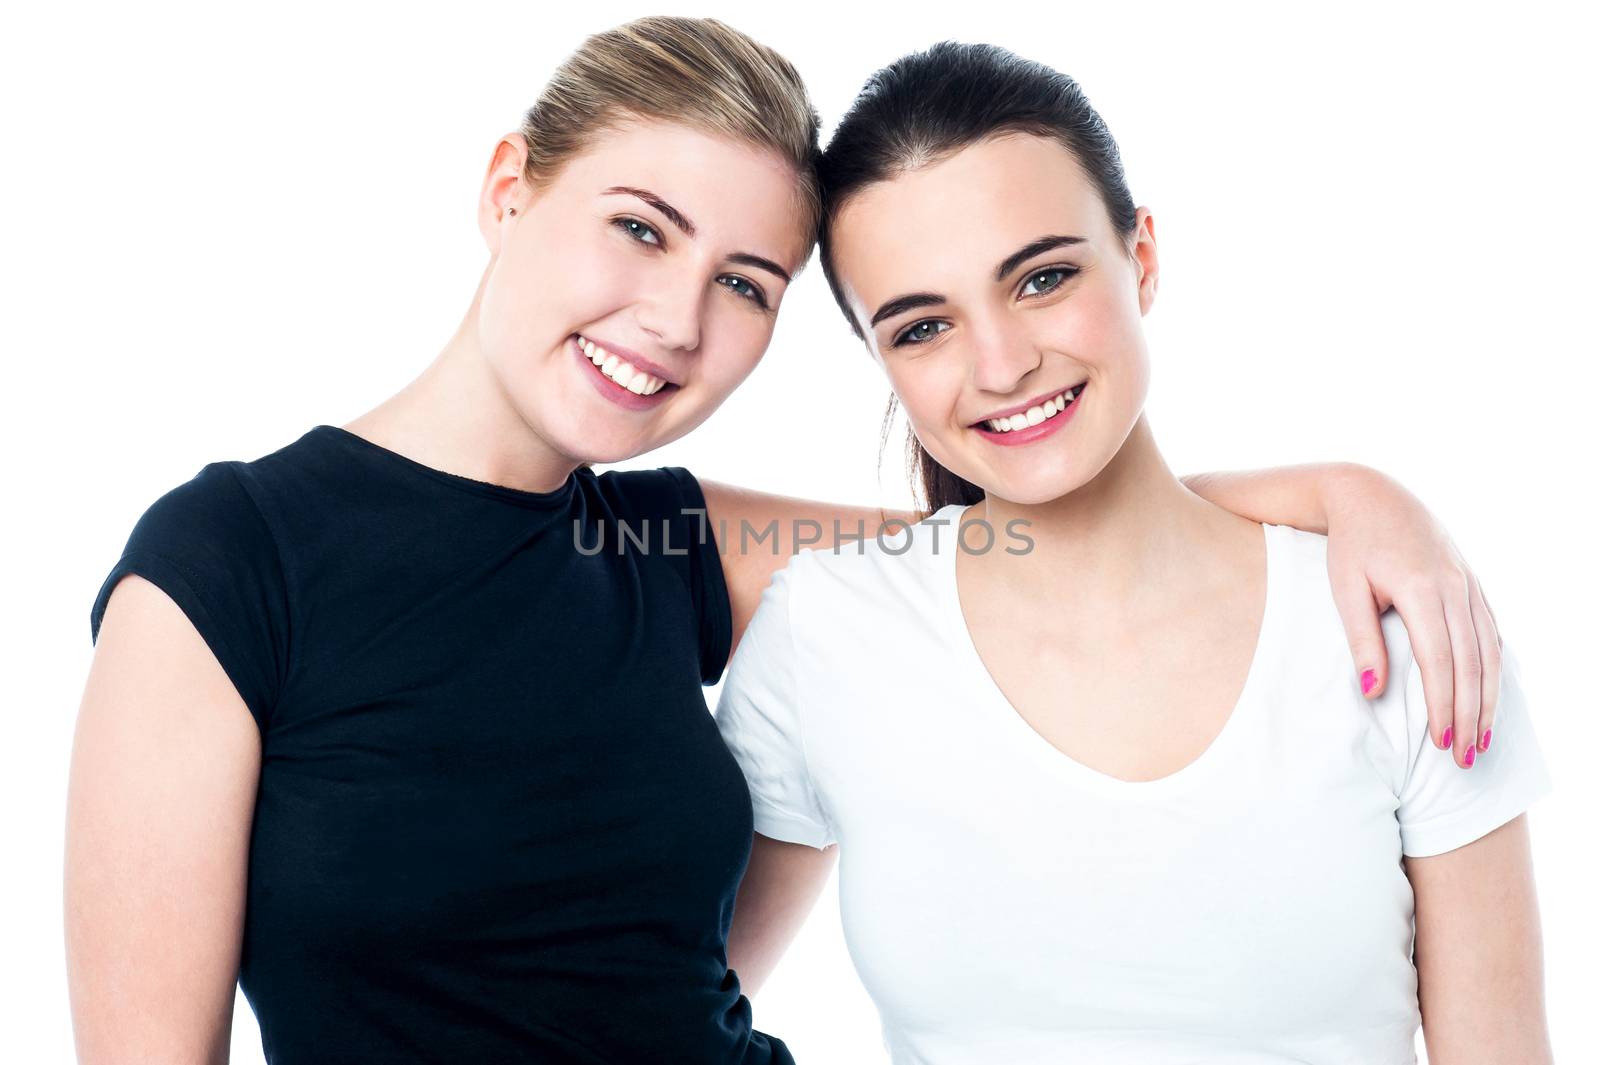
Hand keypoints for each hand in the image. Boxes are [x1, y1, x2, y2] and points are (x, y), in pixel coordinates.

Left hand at [1323, 465, 1499, 769]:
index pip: (1439, 662)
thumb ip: (1361, 641)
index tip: (1439, 743)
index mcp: (1421, 588)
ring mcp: (1468, 583)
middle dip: (1470, 715)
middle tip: (1465, 758)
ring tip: (1481, 739)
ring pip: (1488, 651)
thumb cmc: (1350, 545)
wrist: (1371, 495)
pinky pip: (1490, 632)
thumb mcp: (1345, 589)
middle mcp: (1454, 587)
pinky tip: (1490, 696)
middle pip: (1470, 664)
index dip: (1442, 706)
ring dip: (1488, 698)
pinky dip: (1493, 668)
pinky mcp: (1471, 583)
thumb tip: (1371, 693)